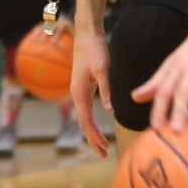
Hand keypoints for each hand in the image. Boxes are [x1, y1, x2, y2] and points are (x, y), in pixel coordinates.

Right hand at [68, 29, 112, 156]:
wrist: (86, 32)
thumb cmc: (94, 48)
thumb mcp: (103, 69)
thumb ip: (107, 90)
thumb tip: (111, 111)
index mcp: (79, 92)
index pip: (85, 121)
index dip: (94, 136)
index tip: (105, 148)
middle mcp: (76, 93)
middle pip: (82, 123)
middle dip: (92, 140)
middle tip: (103, 155)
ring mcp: (79, 90)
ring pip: (84, 117)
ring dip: (91, 133)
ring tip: (101, 146)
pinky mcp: (84, 86)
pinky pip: (86, 109)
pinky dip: (91, 121)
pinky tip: (99, 126)